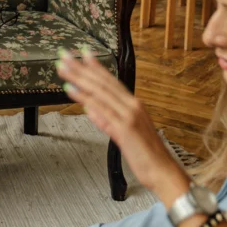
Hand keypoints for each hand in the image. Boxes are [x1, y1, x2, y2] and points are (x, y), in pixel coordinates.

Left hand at [57, 49, 187, 195]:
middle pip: (102, 82)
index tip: (83, 53)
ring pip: (100, 91)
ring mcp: (129, 115)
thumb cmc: (146, 155)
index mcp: (134, 105)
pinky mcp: (124, 127)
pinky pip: (101, 108)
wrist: (163, 172)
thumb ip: (106, 121)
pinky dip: (83, 96)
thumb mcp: (123, 135)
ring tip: (63, 67)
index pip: (111, 81)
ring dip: (78, 77)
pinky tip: (70, 89)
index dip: (96, 66)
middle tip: (64, 55)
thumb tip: (90, 108)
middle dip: (82, 67)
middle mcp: (132, 105)